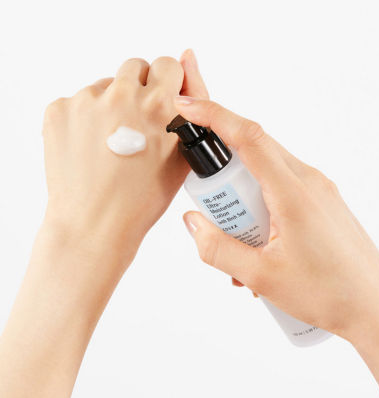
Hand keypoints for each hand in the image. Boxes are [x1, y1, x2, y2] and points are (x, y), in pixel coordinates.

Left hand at [42, 50, 207, 266]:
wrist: (96, 224)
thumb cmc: (143, 198)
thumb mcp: (182, 159)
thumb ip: (190, 113)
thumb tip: (185, 68)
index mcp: (159, 105)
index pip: (168, 64)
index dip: (166, 82)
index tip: (160, 98)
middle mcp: (123, 95)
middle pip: (135, 67)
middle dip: (138, 87)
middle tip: (135, 121)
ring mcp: (86, 101)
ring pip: (105, 86)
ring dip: (110, 104)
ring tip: (110, 142)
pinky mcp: (59, 110)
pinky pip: (78, 101)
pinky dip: (85, 118)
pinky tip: (90, 146)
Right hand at [176, 97, 378, 397]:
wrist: (375, 309)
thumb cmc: (328, 294)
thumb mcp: (260, 276)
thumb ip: (217, 248)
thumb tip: (193, 222)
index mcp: (293, 191)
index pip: (248, 137)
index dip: (214, 115)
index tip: (188, 105)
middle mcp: (308, 180)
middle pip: (253, 153)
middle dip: (224, 173)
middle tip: (217, 213)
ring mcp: (317, 189)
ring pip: (265, 173)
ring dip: (243, 197)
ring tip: (245, 244)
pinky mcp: (320, 201)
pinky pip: (280, 189)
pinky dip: (261, 206)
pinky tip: (261, 245)